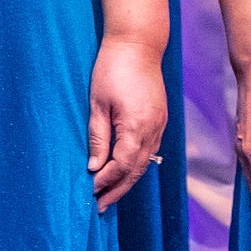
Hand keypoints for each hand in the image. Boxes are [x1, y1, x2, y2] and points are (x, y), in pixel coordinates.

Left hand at [87, 35, 167, 211]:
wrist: (139, 44)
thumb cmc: (113, 69)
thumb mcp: (97, 105)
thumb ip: (98, 138)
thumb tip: (94, 168)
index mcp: (137, 126)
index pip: (122, 165)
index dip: (106, 181)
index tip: (90, 192)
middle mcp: (153, 128)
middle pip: (137, 169)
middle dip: (119, 189)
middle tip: (101, 206)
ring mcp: (160, 123)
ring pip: (146, 161)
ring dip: (129, 179)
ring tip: (111, 194)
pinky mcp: (160, 117)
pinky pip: (151, 149)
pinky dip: (138, 164)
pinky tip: (126, 170)